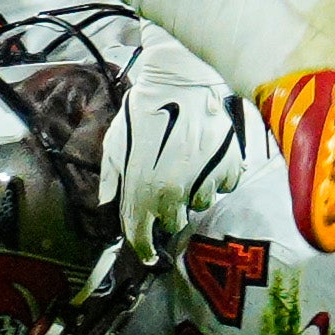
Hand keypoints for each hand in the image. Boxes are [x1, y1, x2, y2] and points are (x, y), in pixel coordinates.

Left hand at [98, 33, 247, 264]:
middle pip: (173, 223)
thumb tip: (108, 202)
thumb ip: (111, 176)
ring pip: (199, 205)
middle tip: (165, 185)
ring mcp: (202, 184)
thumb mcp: (114, 142)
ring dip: (192, 192)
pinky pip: (222, 187)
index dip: (142, 247)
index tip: (147, 252)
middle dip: (167, 211)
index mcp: (141, 189)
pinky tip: (205, 157)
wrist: (180, 82)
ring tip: (185, 163)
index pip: (141, 235)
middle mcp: (172, 194)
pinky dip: (215, 178)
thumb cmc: (143, 109)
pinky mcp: (227, 171)